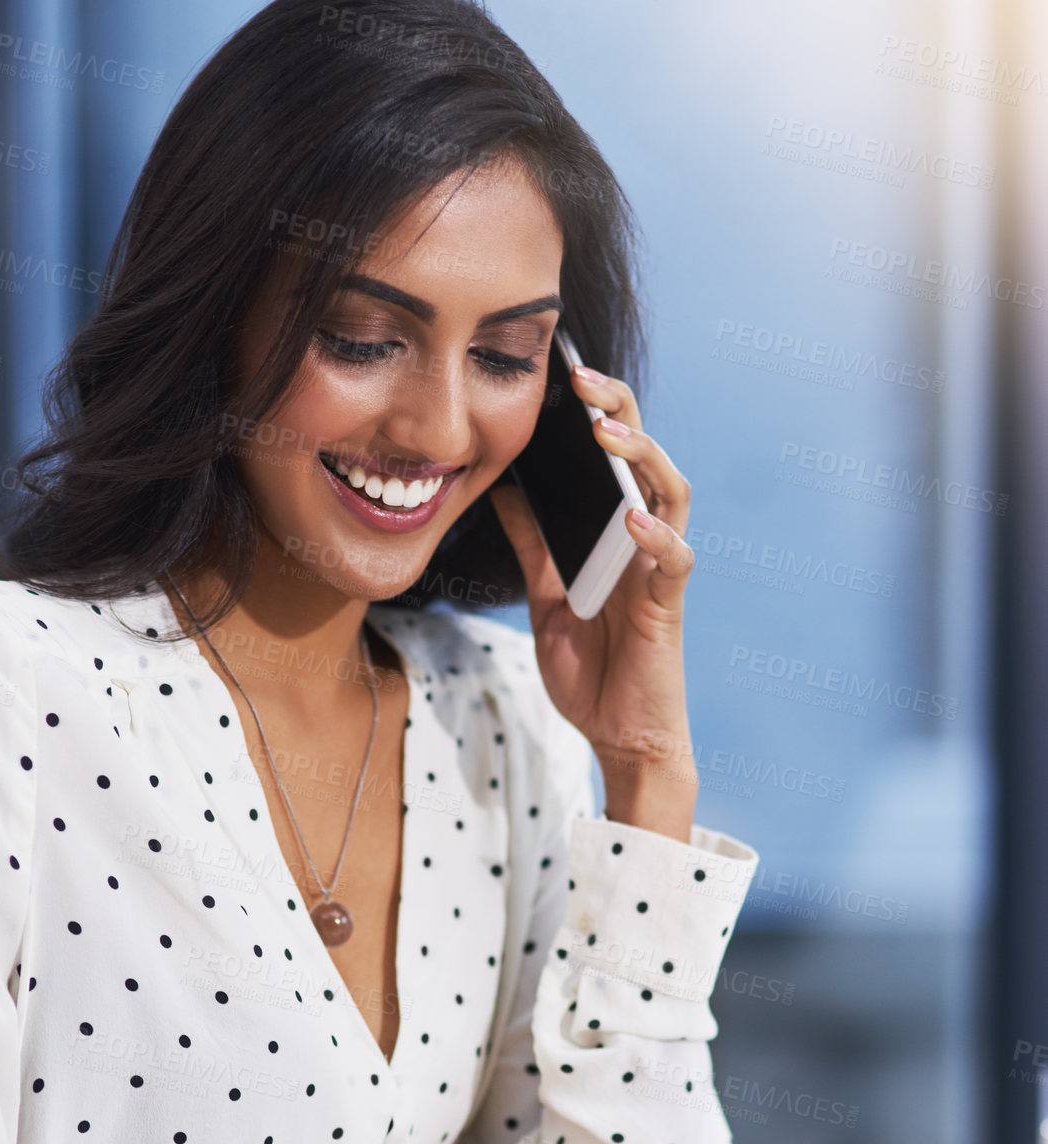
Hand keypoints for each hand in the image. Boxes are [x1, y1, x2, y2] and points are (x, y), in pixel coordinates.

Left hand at [488, 363, 697, 831]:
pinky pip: (675, 561)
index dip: (594, 409)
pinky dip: (656, 537)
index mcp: (617, 530)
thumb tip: (502, 488)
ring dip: (642, 457)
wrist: (618, 735)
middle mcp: (646, 539)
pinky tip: (630, 518)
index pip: (614, 454)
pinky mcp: (668, 607)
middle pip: (645, 455)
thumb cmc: (592, 668)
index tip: (556, 373)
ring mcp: (660, 569)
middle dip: (617, 410)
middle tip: (580, 378)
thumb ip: (533, 543)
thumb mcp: (545, 596)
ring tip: (606, 432)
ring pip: (672, 492)